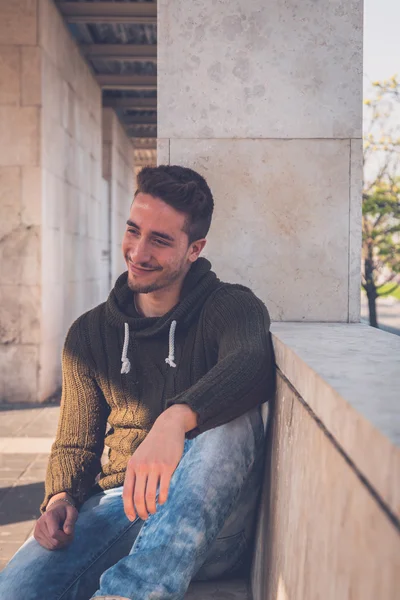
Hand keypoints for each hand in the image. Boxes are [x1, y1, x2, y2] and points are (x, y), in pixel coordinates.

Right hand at [34, 501, 77, 549]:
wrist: (56, 509)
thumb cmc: (65, 511)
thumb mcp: (72, 512)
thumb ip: (70, 521)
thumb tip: (68, 532)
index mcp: (49, 516)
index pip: (54, 533)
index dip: (64, 537)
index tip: (70, 533)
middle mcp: (40, 523)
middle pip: (54, 542)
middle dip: (64, 541)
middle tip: (69, 534)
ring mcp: (37, 530)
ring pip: (51, 546)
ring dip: (61, 544)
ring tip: (64, 535)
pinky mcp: (36, 536)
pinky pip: (48, 547)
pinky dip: (55, 544)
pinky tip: (58, 537)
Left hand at [123, 405, 196, 520]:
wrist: (167, 427)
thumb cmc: (153, 445)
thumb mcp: (139, 456)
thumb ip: (135, 472)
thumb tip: (132, 495)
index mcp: (132, 465)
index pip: (126, 492)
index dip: (128, 508)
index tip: (131, 518)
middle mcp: (141, 467)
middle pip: (138, 497)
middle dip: (140, 512)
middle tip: (144, 517)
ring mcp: (154, 467)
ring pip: (150, 496)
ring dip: (151, 508)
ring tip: (153, 511)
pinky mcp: (168, 466)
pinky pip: (163, 489)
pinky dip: (162, 499)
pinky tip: (162, 501)